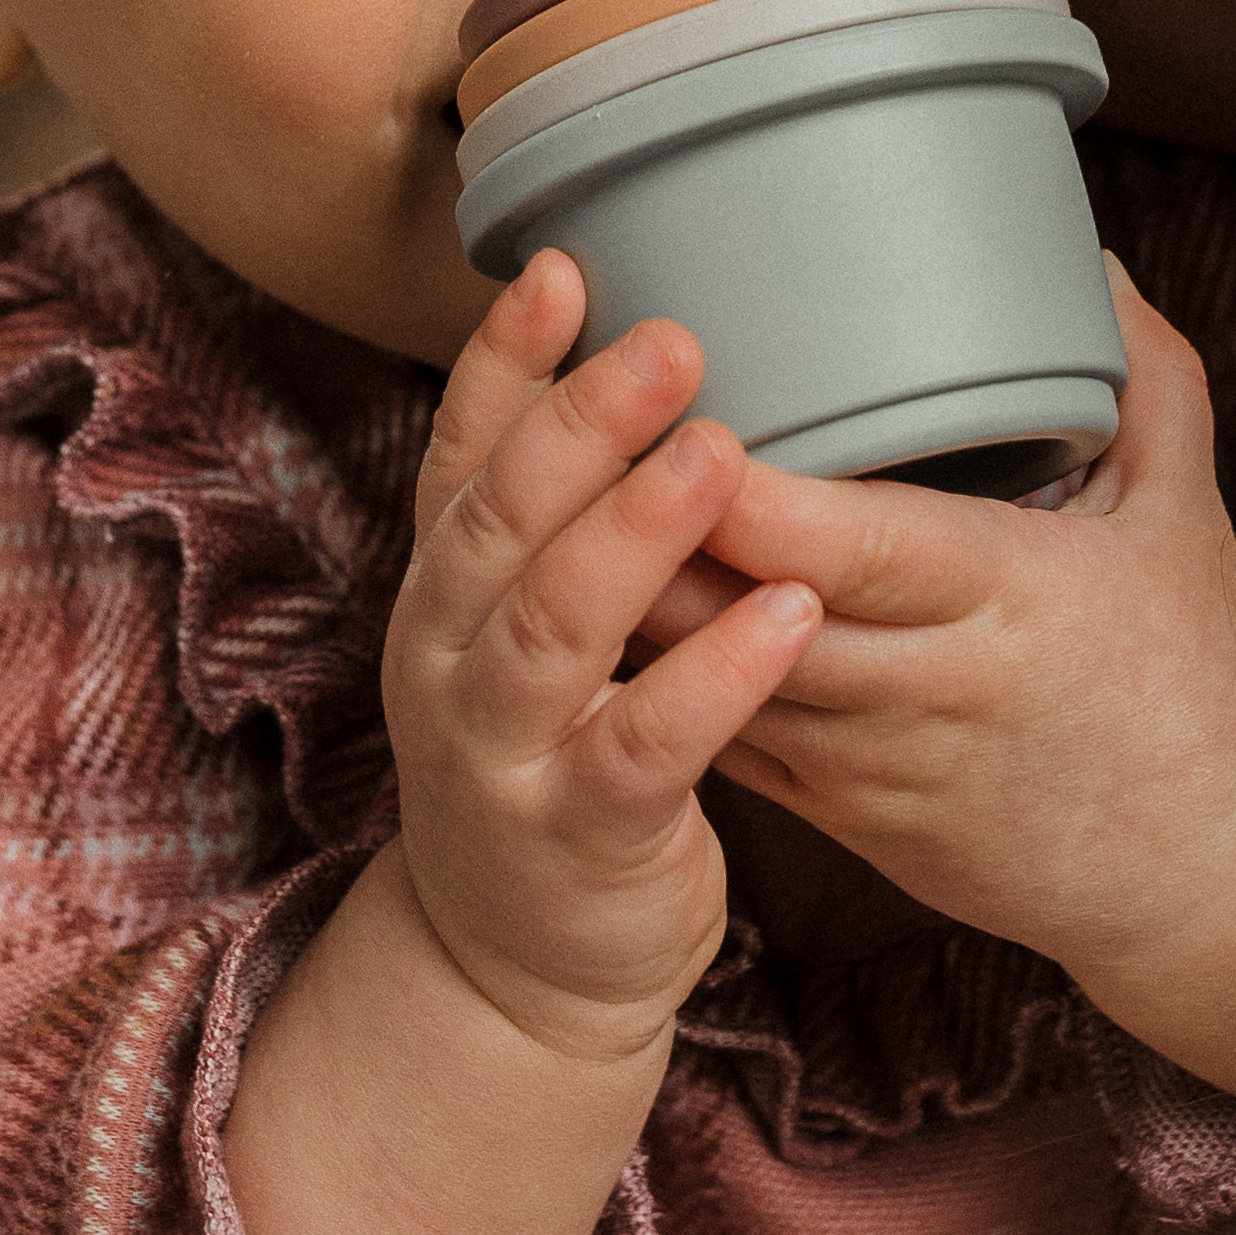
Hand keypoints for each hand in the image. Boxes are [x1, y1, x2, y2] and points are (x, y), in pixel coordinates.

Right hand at [385, 249, 819, 1057]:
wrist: (516, 967)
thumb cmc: (557, 750)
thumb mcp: (528, 625)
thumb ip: (566, 514)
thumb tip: (641, 351)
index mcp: (448, 587)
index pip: (461, 452)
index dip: (502, 361)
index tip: (563, 267)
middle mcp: (451, 654)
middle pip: (503, 518)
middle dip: (583, 422)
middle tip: (673, 340)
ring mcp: (502, 750)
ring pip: (558, 624)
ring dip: (640, 533)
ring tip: (723, 454)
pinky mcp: (577, 834)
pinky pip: (645, 748)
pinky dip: (712, 678)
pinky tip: (787, 616)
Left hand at [640, 267, 1235, 1122]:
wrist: (1201, 877)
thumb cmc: (1190, 675)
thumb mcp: (1185, 515)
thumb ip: (1144, 381)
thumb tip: (1080, 256)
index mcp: (1018, 605)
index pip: (865, 553)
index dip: (758, 502)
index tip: (684, 421)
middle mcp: (931, 693)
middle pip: (755, 619)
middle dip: (653, 538)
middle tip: (568, 431)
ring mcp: (872, 767)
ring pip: (715, 685)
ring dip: (630, 606)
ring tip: (554, 501)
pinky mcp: (838, 816)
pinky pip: (722, 739)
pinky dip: (654, 674)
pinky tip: (591, 599)